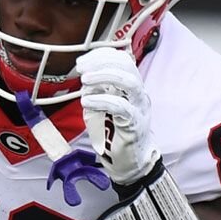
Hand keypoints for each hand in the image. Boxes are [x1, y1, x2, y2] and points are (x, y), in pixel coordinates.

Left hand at [78, 47, 158, 184]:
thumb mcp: (102, 107)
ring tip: (84, 80)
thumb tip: (85, 79)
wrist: (129, 163)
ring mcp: (139, 108)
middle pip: (127, 66)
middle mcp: (138, 94)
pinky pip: (121, 107)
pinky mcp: (134, 124)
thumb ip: (96, 91)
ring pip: (129, 82)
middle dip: (102, 62)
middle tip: (82, 68)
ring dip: (105, 76)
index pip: (123, 60)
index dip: (102, 56)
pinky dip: (102, 101)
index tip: (82, 61)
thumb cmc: (114, 134)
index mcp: (132, 87)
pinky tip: (86, 102)